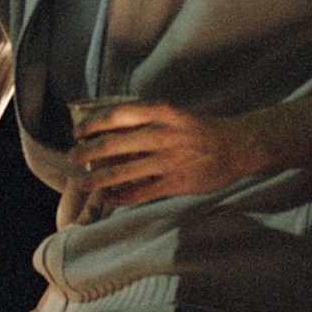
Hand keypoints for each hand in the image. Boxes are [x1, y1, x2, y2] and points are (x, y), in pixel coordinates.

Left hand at [70, 101, 272, 212]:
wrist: (239, 145)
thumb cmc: (202, 130)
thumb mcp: (175, 115)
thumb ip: (147, 120)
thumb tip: (111, 129)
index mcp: (161, 113)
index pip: (116, 115)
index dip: (92, 124)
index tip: (77, 132)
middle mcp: (162, 134)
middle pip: (112, 144)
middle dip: (86, 153)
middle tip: (71, 159)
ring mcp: (169, 160)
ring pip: (122, 171)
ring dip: (97, 178)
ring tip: (82, 183)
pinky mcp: (176, 182)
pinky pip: (140, 192)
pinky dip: (121, 196)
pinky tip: (109, 198)